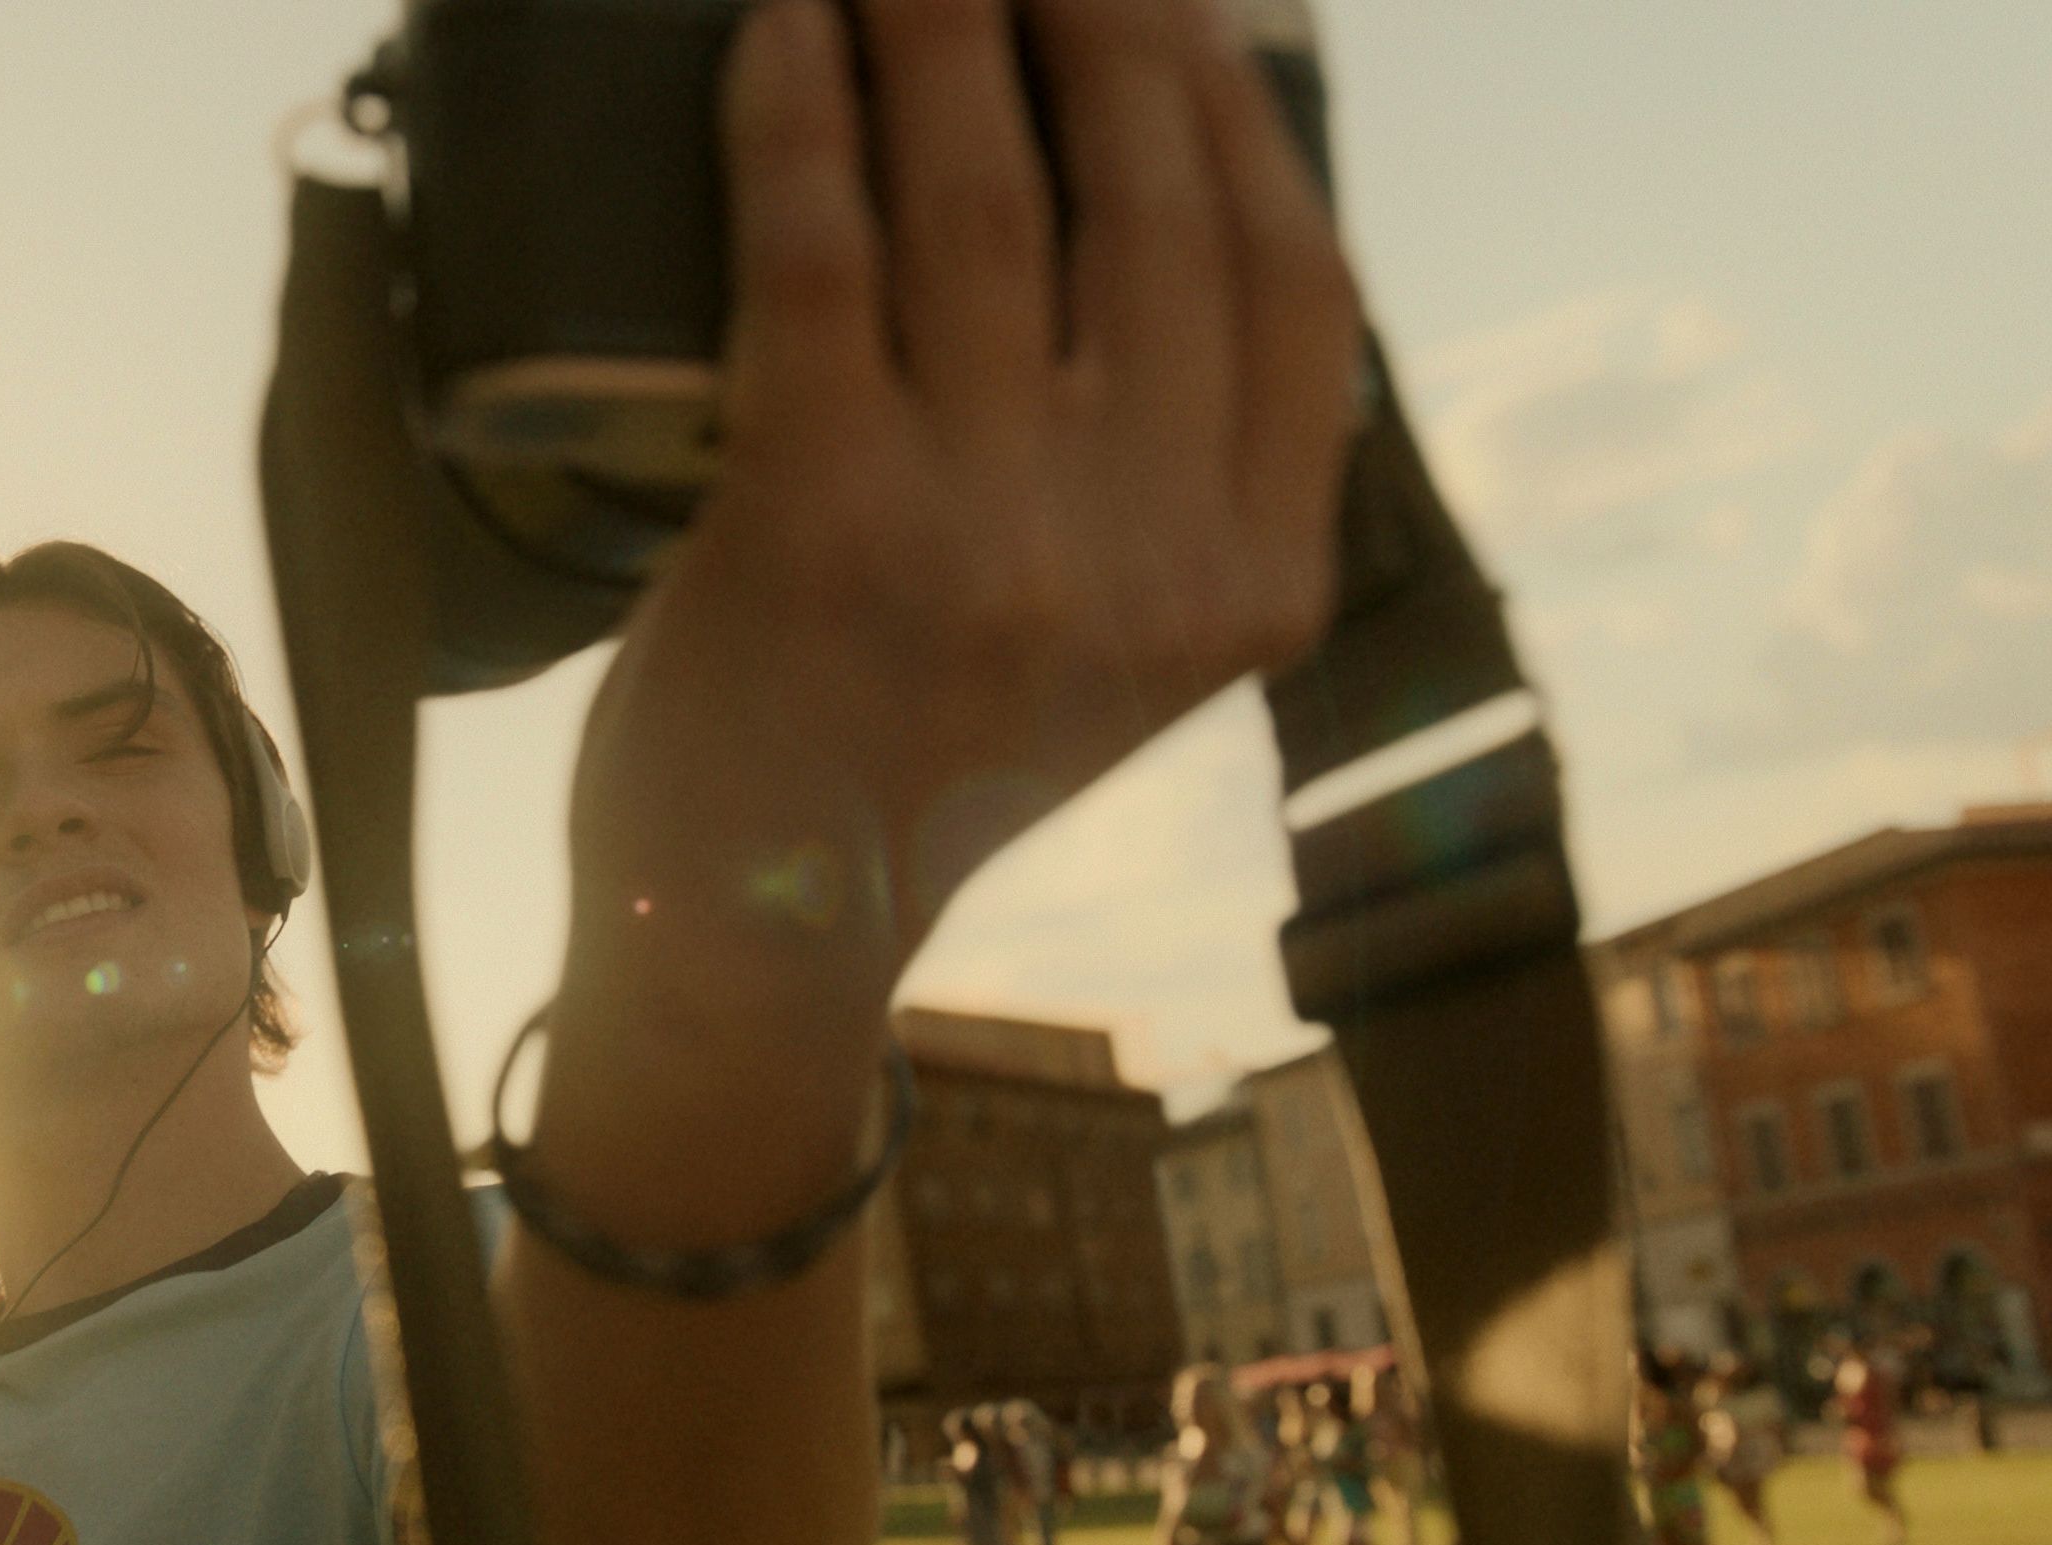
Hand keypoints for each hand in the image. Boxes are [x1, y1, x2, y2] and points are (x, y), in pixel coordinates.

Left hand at [565, 0, 1360, 1020]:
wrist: (752, 943)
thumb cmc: (907, 758)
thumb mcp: (1108, 639)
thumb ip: (1162, 470)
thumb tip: (1153, 203)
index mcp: (1251, 586)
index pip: (1298, 290)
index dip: (1248, 116)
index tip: (1201, 3)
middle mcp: (1147, 559)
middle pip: (1152, 210)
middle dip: (1104, 18)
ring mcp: (990, 539)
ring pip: (985, 201)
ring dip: (941, 24)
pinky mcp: (821, 520)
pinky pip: (819, 256)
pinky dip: (798, 118)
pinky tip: (784, 27)